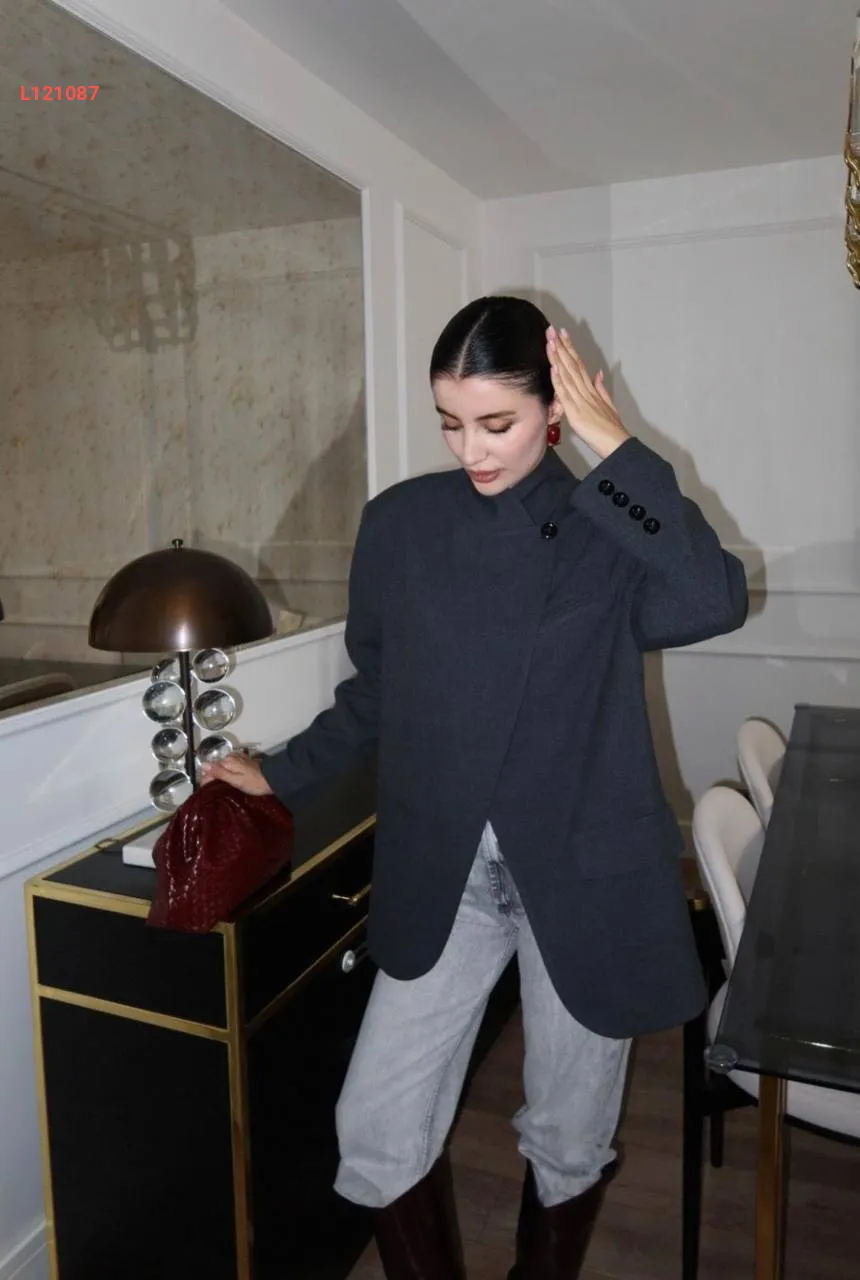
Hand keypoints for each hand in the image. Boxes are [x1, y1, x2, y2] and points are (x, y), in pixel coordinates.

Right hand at [200, 751, 272, 795]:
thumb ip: (219, 773)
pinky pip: (231, 767)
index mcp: (228, 761)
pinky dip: (229, 774)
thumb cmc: (255, 782)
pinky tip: (231, 781)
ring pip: (223, 767)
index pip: (210, 769)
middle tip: (214, 791)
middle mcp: (232, 757)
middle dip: (213, 778)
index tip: (206, 790)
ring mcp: (239, 759)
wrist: (273, 779)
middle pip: (216, 767)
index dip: (206, 780)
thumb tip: (203, 765)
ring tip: (221, 788)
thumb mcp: (235, 780)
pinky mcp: (244, 762)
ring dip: (220, 776)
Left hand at [546, 326, 629, 459]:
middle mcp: (586, 391)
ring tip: (550, 341)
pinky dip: (559, 380)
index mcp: (591, 389)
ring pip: (567, 374)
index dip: (570, 348)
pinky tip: (554, 367)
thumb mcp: (608, 405)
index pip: (578, 364)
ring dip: (558, 357)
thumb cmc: (611, 429)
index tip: (562, 334)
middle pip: (572, 364)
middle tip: (552, 329)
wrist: (616, 443)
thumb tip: (599, 373)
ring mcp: (580, 400)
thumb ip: (602, 388)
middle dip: (561, 346)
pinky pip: (566, 393)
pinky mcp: (575, 412)